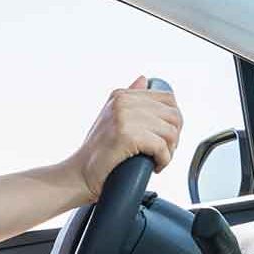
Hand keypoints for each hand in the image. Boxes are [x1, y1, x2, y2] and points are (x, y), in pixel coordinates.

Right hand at [64, 75, 182, 203]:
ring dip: (170, 151)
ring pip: (170, 132)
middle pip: (173, 115)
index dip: (174, 120)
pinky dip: (163, 160)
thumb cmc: (97, 151)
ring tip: (158, 159)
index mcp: (121, 95)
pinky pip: (161, 147)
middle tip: (164, 151)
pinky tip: (155, 166)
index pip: (168, 98)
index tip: (165, 137)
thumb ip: (128, 98)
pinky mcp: (126, 136)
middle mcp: (122, 102)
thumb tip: (144, 79)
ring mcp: (123, 118)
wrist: (79, 174)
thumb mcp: (111, 118)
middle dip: (174, 137)